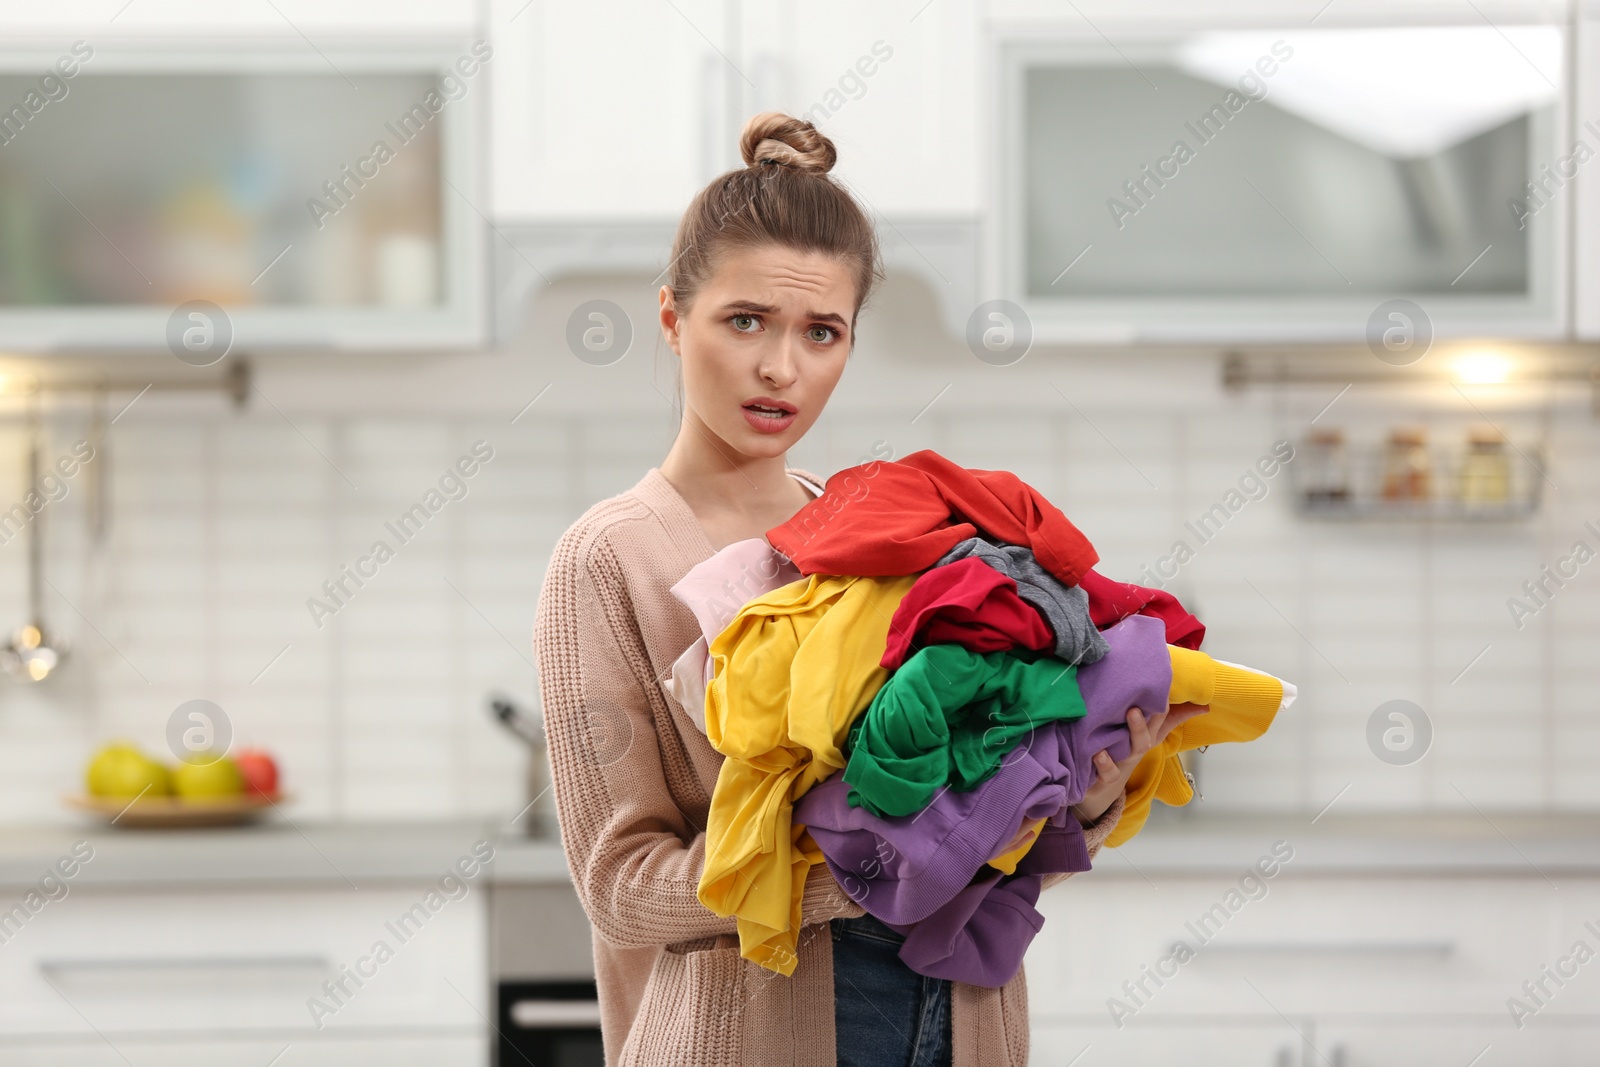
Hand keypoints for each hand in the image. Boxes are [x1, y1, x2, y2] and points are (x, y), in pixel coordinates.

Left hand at [1070, 702, 1208, 824]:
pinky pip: (1109, 772)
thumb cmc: (1125, 751)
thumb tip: (1204, 705)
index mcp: (1148, 736)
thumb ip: (1169, 716)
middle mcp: (1138, 748)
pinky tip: (1099, 753)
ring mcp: (1124, 763)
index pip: (1162, 717)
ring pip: (1131, 750)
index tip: (1165, 683)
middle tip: (1139, 703)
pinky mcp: (1108, 777)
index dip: (1163, 702)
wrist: (1103, 789)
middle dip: (1148, 718)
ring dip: (1132, 732)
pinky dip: (1105, 764)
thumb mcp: (1147, 733)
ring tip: (1130, 714)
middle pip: (1147, 735)